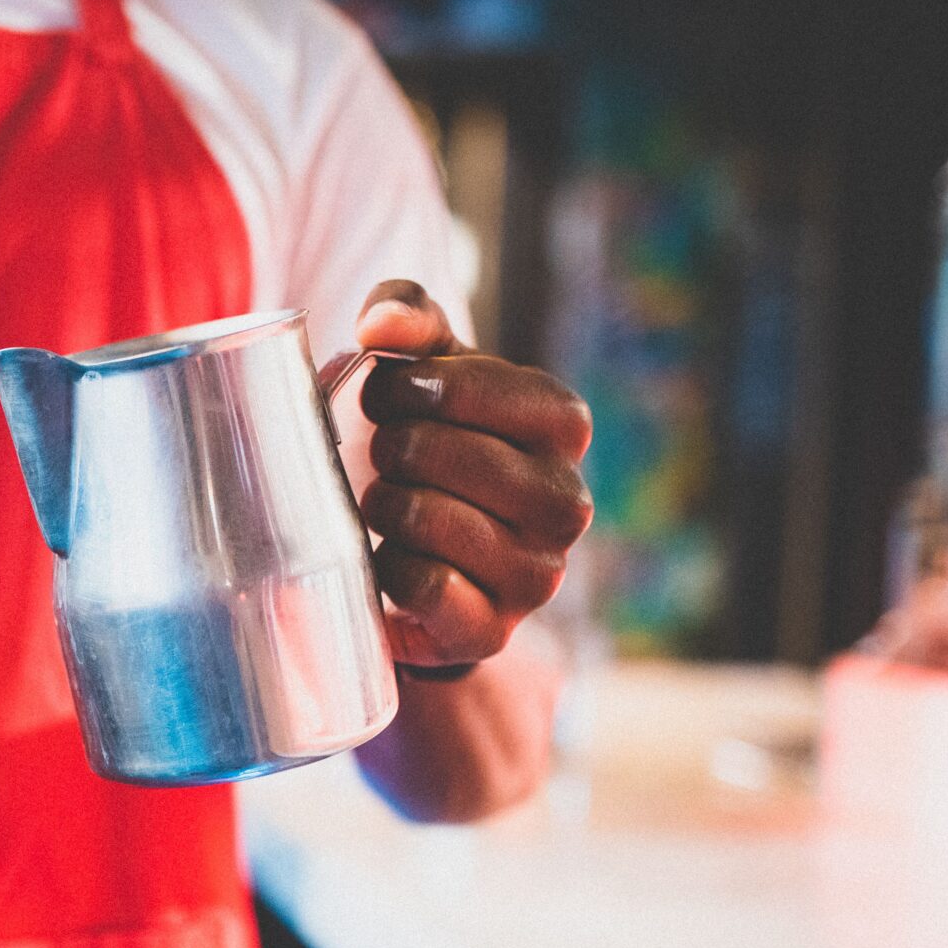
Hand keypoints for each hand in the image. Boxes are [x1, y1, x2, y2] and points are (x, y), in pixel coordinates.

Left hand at [352, 281, 593, 669]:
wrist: (418, 552)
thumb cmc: (426, 440)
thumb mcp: (421, 367)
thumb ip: (404, 316)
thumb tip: (380, 324)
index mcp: (563, 424)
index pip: (482, 387)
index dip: (412, 386)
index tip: (387, 395)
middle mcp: (567, 501)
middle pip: (447, 454)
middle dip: (392, 448)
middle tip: (384, 456)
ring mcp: (537, 573)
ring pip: (431, 521)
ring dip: (385, 507)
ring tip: (388, 505)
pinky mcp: (493, 631)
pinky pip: (425, 588)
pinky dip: (389, 569)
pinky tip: (391, 559)